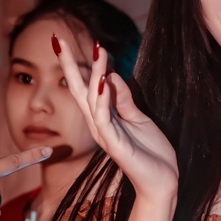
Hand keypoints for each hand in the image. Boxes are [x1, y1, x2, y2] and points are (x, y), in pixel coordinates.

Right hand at [53, 36, 177, 203]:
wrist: (162, 182)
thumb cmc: (150, 153)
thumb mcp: (138, 118)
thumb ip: (123, 98)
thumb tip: (110, 75)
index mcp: (103, 117)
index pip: (84, 86)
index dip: (76, 64)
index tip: (64, 41)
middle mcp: (99, 124)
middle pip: (78, 89)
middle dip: (69, 64)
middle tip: (57, 38)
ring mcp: (105, 135)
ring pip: (92, 99)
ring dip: (93, 73)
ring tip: (97, 50)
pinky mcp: (115, 145)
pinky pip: (104, 118)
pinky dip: (102, 99)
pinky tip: (103, 81)